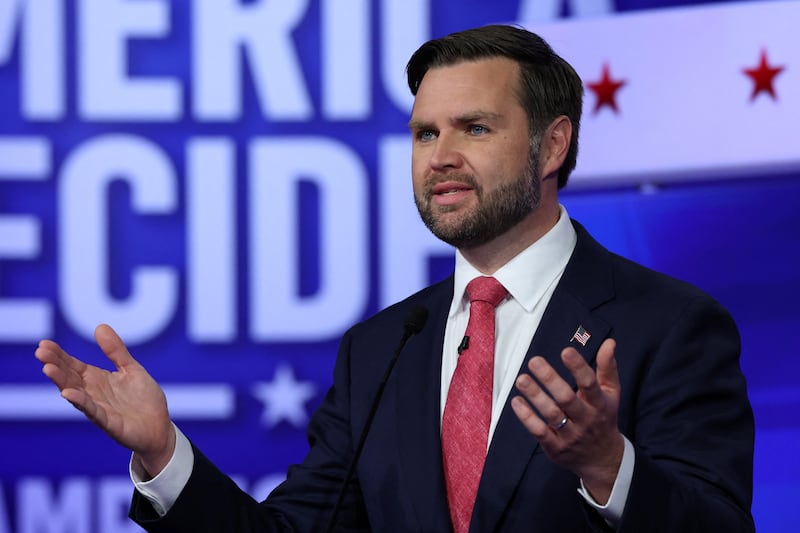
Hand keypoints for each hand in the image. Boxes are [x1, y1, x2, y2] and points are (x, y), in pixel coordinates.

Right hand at [35, 324, 174, 476]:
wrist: (160, 427)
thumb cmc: (143, 399)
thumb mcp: (131, 369)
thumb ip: (116, 351)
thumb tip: (100, 326)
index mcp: (97, 380)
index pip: (73, 365)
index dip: (59, 355)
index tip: (44, 344)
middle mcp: (93, 394)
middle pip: (69, 377)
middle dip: (55, 365)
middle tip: (40, 352)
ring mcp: (99, 409)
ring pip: (76, 394)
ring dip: (62, 382)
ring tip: (48, 368)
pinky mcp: (110, 423)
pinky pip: (93, 411)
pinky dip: (81, 402)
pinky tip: (69, 393)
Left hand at [510, 338, 623, 503]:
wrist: (603, 459)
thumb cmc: (603, 418)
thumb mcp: (610, 394)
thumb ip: (607, 367)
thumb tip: (609, 343)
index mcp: (600, 403)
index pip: (590, 383)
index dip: (578, 367)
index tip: (566, 351)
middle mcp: (586, 419)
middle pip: (567, 398)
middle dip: (550, 379)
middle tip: (534, 361)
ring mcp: (571, 435)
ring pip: (551, 414)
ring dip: (535, 395)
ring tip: (522, 379)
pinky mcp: (556, 448)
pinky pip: (540, 432)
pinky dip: (527, 417)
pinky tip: (517, 402)